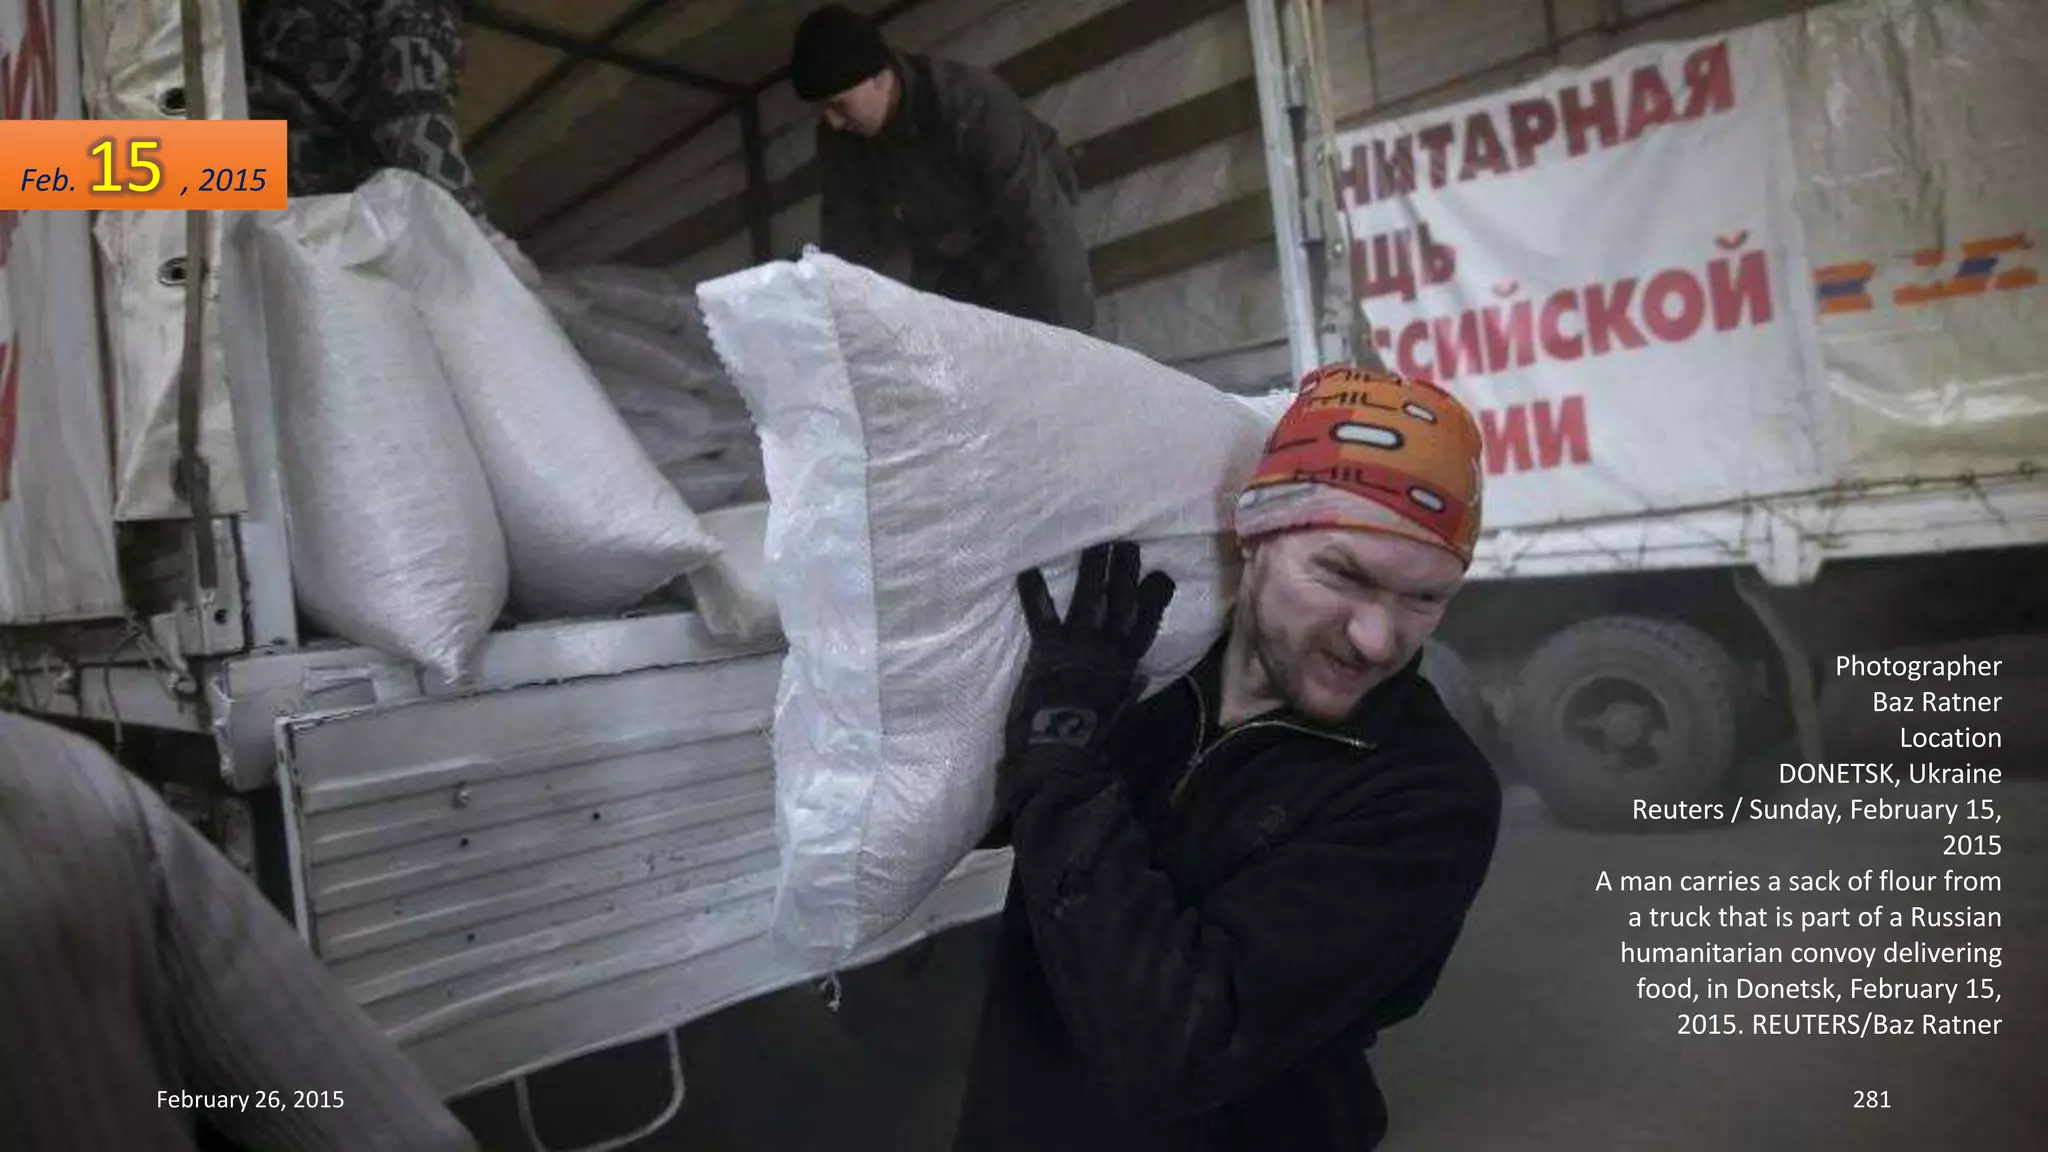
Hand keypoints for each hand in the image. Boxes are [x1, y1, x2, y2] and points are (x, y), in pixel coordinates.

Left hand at [997, 541, 1175, 816]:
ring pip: (1089, 597)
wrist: (1061, 752)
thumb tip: (1139, 678)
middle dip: (1125, 571)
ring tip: (1097, 544)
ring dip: (1093, 568)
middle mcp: (1106, 647)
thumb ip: (1130, 692)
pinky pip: (1042, 614)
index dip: (1155, 597)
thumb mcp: (1121, 715)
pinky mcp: (1047, 648)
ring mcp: (1077, 644)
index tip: (1161, 574)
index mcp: (1127, 664)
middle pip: (1120, 600)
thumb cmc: (1093, 740)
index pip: (1147, 622)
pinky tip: (1028, 569)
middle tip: (1126, 543)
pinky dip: (1035, 592)